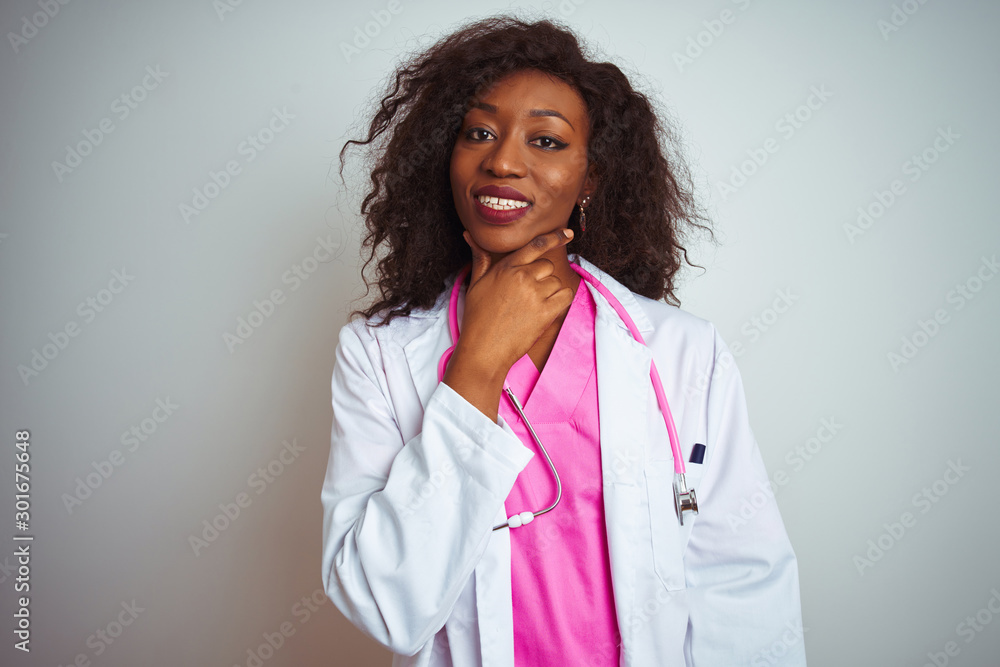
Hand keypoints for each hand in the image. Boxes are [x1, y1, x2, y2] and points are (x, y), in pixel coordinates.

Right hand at [455, 227, 575, 375]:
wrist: (483, 350)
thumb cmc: (477, 318)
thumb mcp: (476, 284)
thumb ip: (480, 258)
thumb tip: (470, 235)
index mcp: (506, 267)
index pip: (535, 246)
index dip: (554, 237)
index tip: (568, 234)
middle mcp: (522, 276)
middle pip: (547, 265)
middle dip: (542, 278)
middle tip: (527, 296)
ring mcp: (534, 293)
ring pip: (557, 281)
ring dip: (550, 292)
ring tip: (532, 307)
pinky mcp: (545, 311)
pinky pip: (566, 296)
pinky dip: (562, 301)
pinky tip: (548, 309)